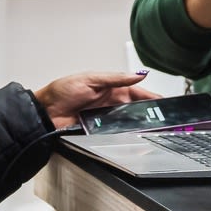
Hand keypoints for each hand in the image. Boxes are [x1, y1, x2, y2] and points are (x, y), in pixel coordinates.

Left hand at [33, 71, 158, 127]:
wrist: (45, 112)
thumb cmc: (62, 91)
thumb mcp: (91, 79)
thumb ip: (116, 78)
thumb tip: (138, 74)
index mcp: (111, 87)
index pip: (138, 92)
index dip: (152, 97)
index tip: (164, 103)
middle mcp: (110, 103)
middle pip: (136, 109)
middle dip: (150, 114)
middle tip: (163, 119)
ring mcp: (105, 118)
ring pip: (128, 122)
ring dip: (139, 125)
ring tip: (153, 129)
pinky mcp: (99, 130)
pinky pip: (116, 133)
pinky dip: (125, 135)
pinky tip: (133, 136)